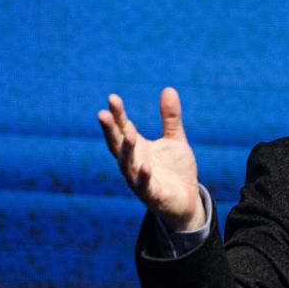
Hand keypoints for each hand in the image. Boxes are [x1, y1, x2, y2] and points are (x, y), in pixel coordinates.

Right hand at [97, 87, 205, 231]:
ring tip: (128, 134)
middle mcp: (133, 162)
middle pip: (117, 144)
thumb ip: (170, 118)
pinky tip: (146, 166)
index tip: (112, 97)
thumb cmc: (175, 169)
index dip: (117, 114)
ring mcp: (140, 179)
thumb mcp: (174, 139)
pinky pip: (145, 186)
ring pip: (127, 164)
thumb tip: (168, 88)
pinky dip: (144, 176)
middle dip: (110, 130)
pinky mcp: (152, 194)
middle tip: (102, 113)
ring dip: (126, 150)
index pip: (123, 128)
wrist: (186, 199)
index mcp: (137, 147)